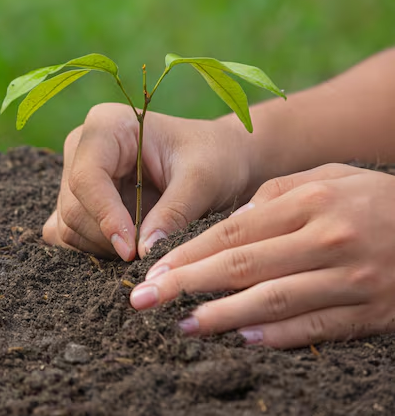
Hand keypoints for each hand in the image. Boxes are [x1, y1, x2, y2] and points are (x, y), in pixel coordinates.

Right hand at [42, 103, 254, 259]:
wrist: (223, 158)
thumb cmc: (214, 157)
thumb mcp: (203, 180)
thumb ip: (173, 213)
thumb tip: (144, 251)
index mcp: (106, 126)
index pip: (87, 178)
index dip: (105, 217)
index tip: (131, 250)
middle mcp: (82, 147)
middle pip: (74, 207)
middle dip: (109, 237)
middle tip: (149, 252)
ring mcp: (76, 175)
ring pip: (69, 226)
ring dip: (105, 247)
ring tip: (147, 245)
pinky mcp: (78, 201)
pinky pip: (70, 235)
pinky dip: (97, 250)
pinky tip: (130, 247)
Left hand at [131, 163, 394, 347]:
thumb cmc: (374, 199)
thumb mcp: (329, 178)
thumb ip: (276, 193)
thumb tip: (230, 219)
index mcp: (311, 201)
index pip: (233, 230)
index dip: (189, 253)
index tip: (153, 269)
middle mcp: (327, 239)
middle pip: (242, 266)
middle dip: (186, 284)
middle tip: (145, 300)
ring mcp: (350, 278)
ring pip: (272, 301)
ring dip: (221, 316)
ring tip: (183, 324)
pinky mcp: (370, 312)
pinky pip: (314, 327)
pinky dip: (275, 336)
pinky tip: (240, 339)